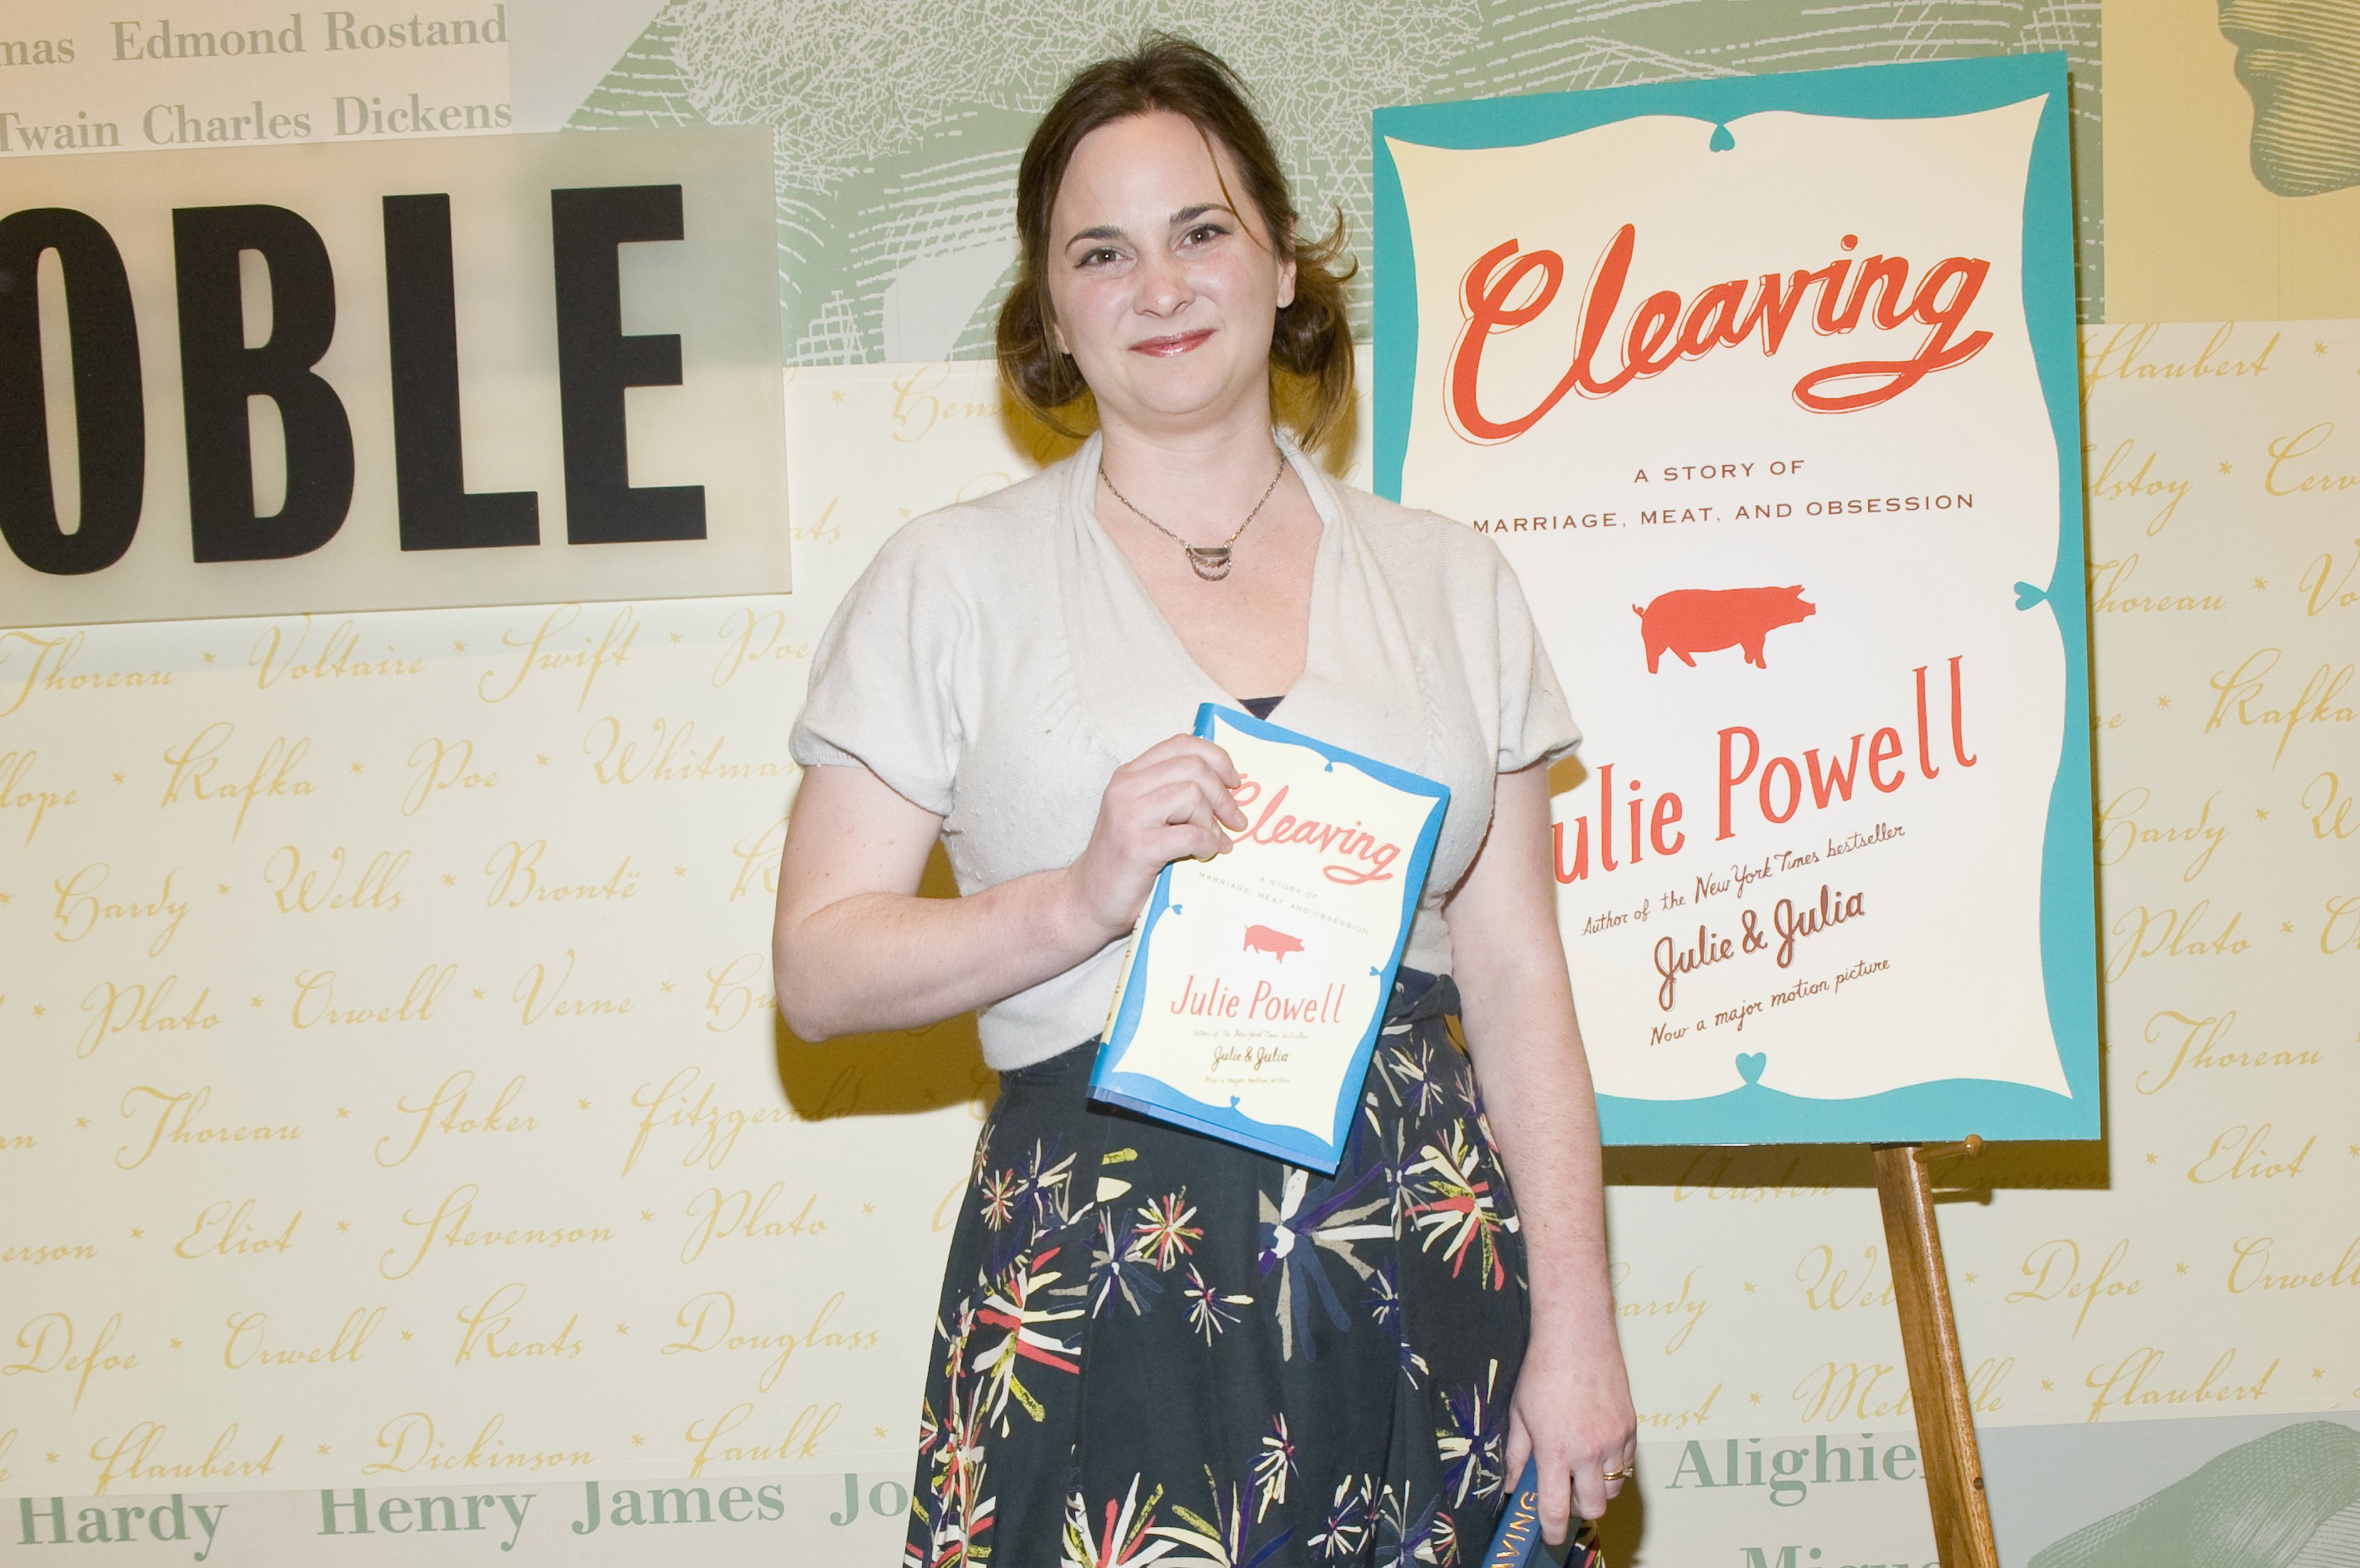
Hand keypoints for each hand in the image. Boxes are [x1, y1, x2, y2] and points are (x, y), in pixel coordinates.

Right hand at [1061, 735, 1247, 940]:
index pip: (1181, 744)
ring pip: (1193, 795)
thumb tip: (1227, 785)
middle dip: (1223, 795)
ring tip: (1215, 841)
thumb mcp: (1144, 814)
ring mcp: (1130, 815)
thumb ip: (1172, 793)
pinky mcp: (1139, 846)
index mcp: (1129, 775)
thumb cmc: (1125, 859)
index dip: (1216, 758)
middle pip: (1193, 767)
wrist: (1090, 898)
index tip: (1233, 782)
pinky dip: (1207, 844)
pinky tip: (1204, 855)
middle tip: (1234, 819)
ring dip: (1213, 821)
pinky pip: (1191, 834)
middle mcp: (1126, 787)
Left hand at [1501, 1327, 1637, 1545]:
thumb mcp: (1519, 1415)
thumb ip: (1517, 1456)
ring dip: (1598, 1487)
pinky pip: (1627, 1462)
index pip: (1556, 1508)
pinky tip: (1597, 1446)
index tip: (1550, 1537)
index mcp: (1556, 1450)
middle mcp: (1589, 1450)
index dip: (1552, 1530)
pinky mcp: (1631, 1427)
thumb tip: (1514, 1485)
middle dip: (1579, 1509)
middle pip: (1594, 1507)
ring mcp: (1614, 1440)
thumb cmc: (1543, 1371)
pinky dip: (1614, 1464)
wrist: (1577, 1336)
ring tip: (1581, 1467)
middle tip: (1566, 1495)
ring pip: (1614, 1487)